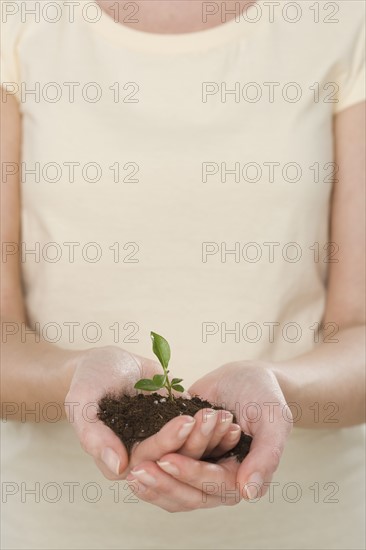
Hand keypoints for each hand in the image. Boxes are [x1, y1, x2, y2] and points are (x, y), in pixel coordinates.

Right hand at [64, 346, 236, 478]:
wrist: (105, 362)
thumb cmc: (88, 379)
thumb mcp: (82, 401)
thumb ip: (93, 435)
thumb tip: (119, 468)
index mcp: (120, 457)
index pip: (149, 455)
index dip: (169, 440)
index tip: (186, 420)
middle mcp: (144, 454)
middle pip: (175, 454)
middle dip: (197, 438)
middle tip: (215, 418)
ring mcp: (162, 440)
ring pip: (189, 446)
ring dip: (210, 436)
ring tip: (225, 416)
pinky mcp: (176, 426)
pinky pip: (195, 429)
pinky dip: (211, 426)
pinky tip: (227, 414)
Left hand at [126, 361, 291, 510]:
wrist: (247, 376)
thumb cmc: (265, 395)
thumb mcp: (273, 419)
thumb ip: (266, 455)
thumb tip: (249, 492)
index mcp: (244, 477)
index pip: (215, 485)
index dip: (191, 474)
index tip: (167, 460)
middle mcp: (221, 480)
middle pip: (191, 495)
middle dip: (165, 483)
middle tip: (140, 469)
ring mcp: (202, 469)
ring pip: (175, 489)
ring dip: (154, 482)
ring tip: (132, 469)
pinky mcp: (186, 456)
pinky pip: (166, 472)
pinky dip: (151, 469)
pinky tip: (131, 463)